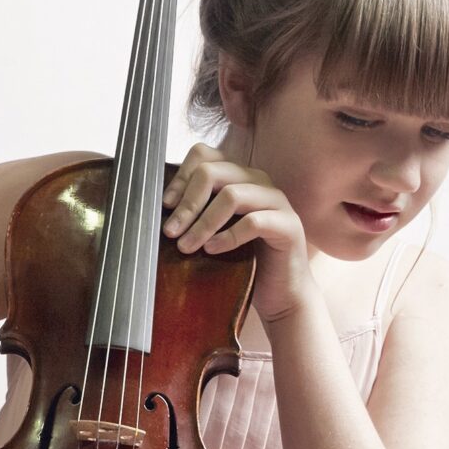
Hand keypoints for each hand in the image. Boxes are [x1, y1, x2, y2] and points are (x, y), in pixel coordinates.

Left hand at [162, 146, 313, 322]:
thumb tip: (158, 207)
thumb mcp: (213, 231)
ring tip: (187, 247)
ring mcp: (277, 201)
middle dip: (187, 203)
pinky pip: (254, 221)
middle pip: (214, 171)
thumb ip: (195, 212)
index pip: (205, 154)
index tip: (165, 206)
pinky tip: (213, 250)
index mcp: (239, 176)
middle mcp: (259, 181)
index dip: (181, 177)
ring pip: (232, 195)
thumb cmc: (244, 261)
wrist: (281, 293)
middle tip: (171, 232)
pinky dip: (228, 236)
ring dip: (203, 222)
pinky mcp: (289, 225)